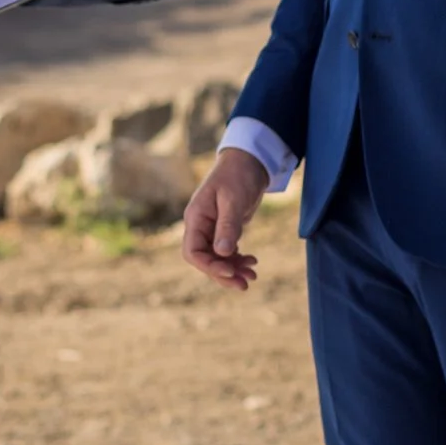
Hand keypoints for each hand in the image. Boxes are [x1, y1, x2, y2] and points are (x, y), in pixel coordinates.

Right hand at [182, 146, 267, 290]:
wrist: (249, 160)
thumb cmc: (238, 174)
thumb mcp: (233, 200)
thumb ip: (227, 226)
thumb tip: (222, 253)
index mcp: (196, 218)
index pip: (192, 252)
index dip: (209, 266)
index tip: (230, 272)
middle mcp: (200, 226)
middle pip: (205, 259)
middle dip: (224, 274)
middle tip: (245, 284)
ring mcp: (212, 228)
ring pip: (218, 258)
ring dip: (234, 269)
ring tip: (253, 275)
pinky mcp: (225, 229)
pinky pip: (227, 251)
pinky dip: (238, 259)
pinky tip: (253, 262)